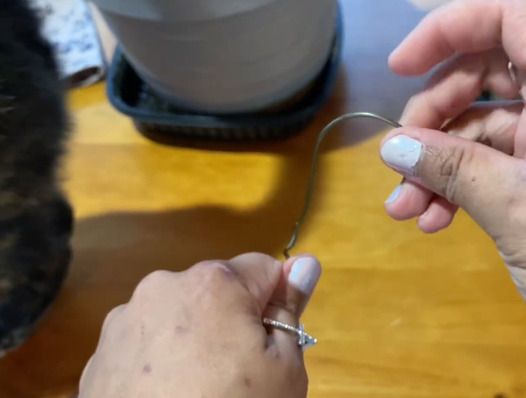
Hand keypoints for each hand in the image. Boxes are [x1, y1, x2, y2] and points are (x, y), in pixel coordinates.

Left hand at [78, 253, 321, 397]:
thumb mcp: (283, 368)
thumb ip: (290, 308)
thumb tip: (305, 263)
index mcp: (214, 283)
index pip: (265, 270)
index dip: (277, 308)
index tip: (274, 347)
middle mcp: (163, 287)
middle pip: (219, 294)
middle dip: (233, 326)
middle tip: (242, 379)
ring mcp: (123, 323)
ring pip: (180, 320)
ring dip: (195, 344)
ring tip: (201, 393)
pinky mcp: (98, 359)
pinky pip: (145, 349)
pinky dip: (160, 367)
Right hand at [380, 0, 525, 395]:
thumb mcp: (518, 209)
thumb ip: (451, 167)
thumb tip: (391, 144)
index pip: (508, 17)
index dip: (446, 30)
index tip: (401, 68)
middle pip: (489, 69)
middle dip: (435, 112)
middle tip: (399, 156)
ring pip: (487, 120)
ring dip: (440, 159)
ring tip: (403, 207)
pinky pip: (500, 159)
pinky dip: (464, 183)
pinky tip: (432, 219)